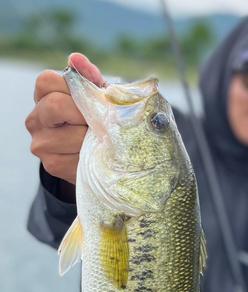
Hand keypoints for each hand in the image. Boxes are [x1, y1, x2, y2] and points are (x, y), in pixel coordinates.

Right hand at [25, 53, 106, 190]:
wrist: (98, 155)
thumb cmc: (97, 119)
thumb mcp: (97, 96)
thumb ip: (89, 77)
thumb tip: (76, 58)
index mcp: (43, 96)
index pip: (47, 80)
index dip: (75, 89)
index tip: (89, 101)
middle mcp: (35, 119)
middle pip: (57, 105)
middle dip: (85, 114)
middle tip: (99, 123)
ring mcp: (40, 143)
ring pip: (72, 135)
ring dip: (93, 137)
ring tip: (99, 139)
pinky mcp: (52, 164)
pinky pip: (76, 157)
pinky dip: (92, 155)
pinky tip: (95, 153)